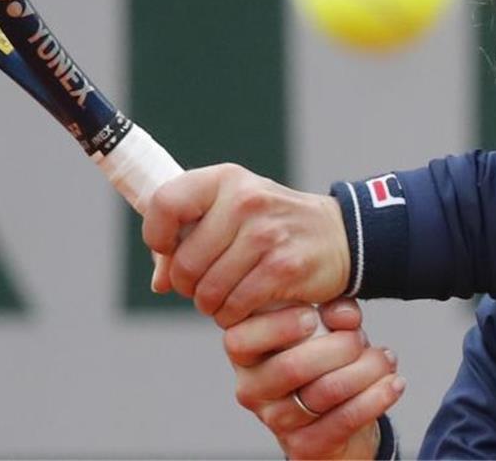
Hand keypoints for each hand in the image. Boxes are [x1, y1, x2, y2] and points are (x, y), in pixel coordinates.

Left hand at [143, 164, 351, 325]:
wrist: (338, 235)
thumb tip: (160, 282)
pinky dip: (234, 315)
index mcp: (225, 180)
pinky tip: (244, 306)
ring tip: (227, 296)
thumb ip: (189, 238)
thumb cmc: (272, 225)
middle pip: (184, 262)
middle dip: (188, 285)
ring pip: (208, 290)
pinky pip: (236, 306)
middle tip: (206, 285)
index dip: (157, 236)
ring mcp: (266, 233)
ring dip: (211, 305)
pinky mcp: (284, 266)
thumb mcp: (231, 213)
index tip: (170, 250)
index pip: (165, 203)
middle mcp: (245, 200)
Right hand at [227, 299, 404, 459]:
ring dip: (365, 371)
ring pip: (324, 392)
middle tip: (359, 339)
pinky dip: (375, 398)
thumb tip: (344, 315)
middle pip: (291, 367)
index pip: (240, 339)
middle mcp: (252, 389)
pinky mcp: (303, 446)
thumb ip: (331, 309)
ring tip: (384, 360)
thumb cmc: (324, 358)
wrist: (337, 414)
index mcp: (246, 353)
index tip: (312, 316)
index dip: (278, 326)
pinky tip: (393, 384)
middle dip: (338, 347)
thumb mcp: (325, 324)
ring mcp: (275, 421)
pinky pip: (344, 420)